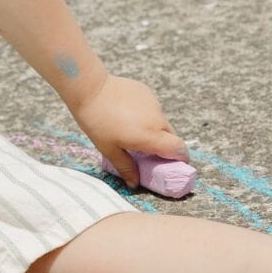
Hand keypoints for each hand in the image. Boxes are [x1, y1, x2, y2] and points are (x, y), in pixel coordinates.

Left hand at [71, 74, 186, 186]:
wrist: (90, 89)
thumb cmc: (97, 122)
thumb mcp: (109, 149)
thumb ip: (126, 167)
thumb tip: (135, 183)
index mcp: (151, 136)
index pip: (179, 149)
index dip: (181, 159)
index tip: (173, 164)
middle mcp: (157, 119)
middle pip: (172, 136)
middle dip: (165, 146)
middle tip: (149, 152)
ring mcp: (153, 103)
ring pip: (161, 121)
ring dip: (154, 129)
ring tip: (132, 130)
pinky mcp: (146, 92)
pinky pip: (152, 108)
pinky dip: (146, 115)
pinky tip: (127, 113)